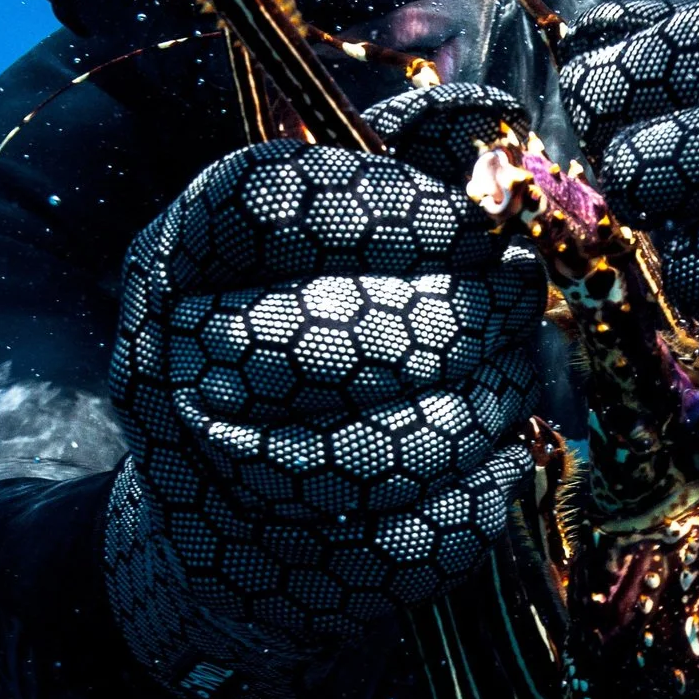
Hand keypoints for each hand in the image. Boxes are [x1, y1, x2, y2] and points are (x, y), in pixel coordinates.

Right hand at [104, 85, 542, 698]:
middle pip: (358, 330)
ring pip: (404, 439)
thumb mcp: (302, 242)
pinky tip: (500, 454)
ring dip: (494, 400)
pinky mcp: (302, 579)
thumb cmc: (285, 341)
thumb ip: (389, 173)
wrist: (218, 525)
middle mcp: (181, 372)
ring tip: (518, 375)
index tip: (477, 218)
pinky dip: (490, 486)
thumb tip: (492, 120)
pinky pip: (433, 527)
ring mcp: (234, 486)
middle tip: (522, 299)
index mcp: (176, 262)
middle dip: (475, 311)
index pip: (286, 204)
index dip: (403, 206)